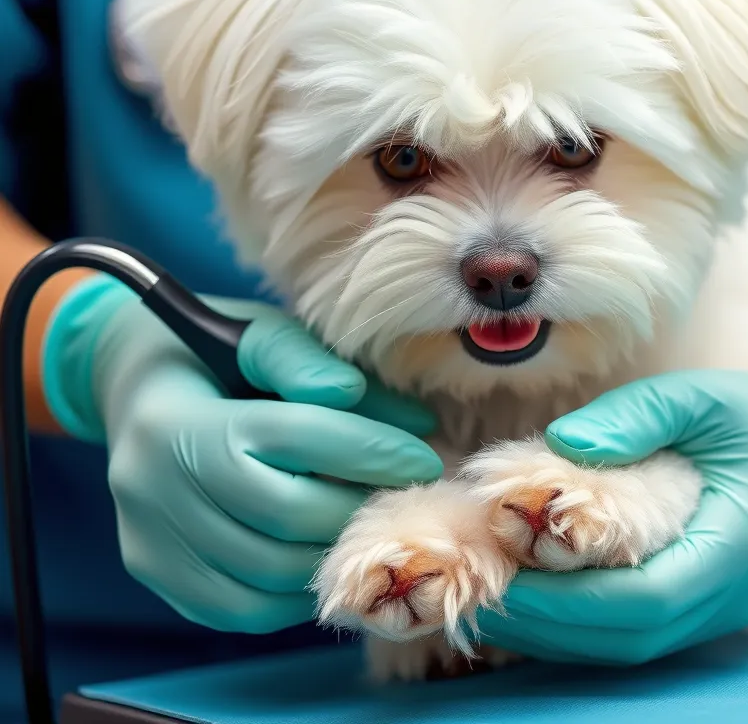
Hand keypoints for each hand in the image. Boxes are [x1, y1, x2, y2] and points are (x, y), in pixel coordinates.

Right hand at [42, 275, 442, 632]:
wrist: (131, 386)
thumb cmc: (213, 354)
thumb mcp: (258, 334)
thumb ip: (310, 364)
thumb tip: (383, 412)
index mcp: (179, 415)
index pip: (293, 439)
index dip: (370, 449)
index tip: (422, 455)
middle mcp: (153, 484)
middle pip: (284, 514)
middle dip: (360, 506)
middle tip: (405, 494)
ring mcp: (149, 539)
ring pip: (268, 573)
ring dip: (336, 551)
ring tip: (373, 521)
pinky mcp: (155, 575)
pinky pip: (242, 608)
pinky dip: (298, 589)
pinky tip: (326, 551)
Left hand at [477, 368, 747, 663]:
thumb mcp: (700, 396)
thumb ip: (635, 417)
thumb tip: (564, 444)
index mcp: (741, 542)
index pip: (648, 600)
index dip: (570, 601)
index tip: (505, 574)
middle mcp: (734, 593)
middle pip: (633, 637)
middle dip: (551, 624)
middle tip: (480, 590)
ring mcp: (724, 606)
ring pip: (634, 644)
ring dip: (562, 630)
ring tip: (494, 594)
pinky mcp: (707, 601)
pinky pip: (642, 628)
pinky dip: (587, 620)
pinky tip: (541, 593)